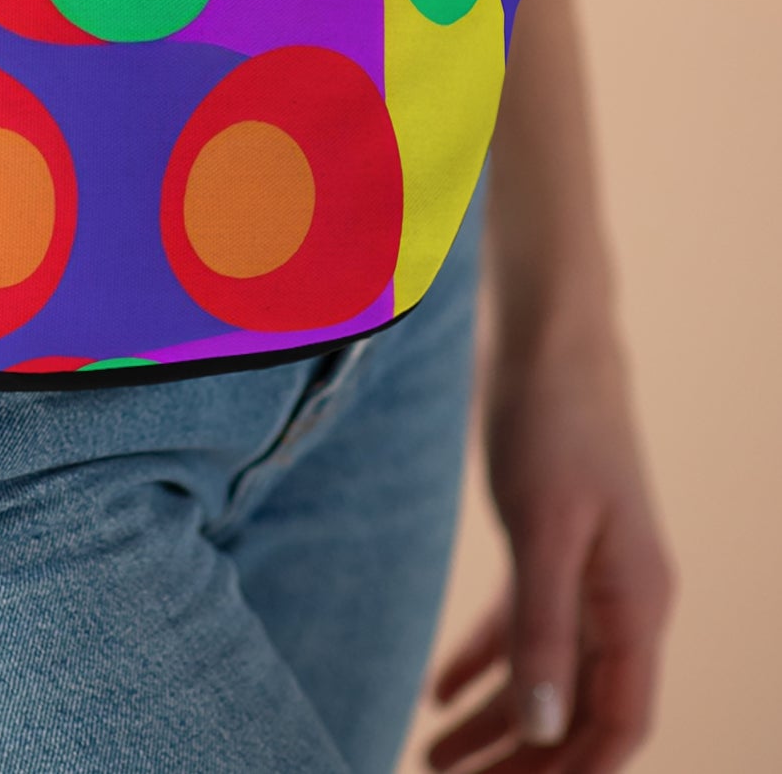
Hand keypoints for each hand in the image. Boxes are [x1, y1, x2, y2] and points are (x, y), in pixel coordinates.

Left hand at [425, 303, 675, 772]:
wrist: (548, 339)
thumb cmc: (553, 422)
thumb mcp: (544, 526)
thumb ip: (544, 626)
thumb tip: (545, 731)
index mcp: (637, 602)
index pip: (617, 723)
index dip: (569, 773)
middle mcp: (619, 596)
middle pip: (576, 709)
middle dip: (520, 759)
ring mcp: (586, 569)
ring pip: (545, 671)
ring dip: (493, 721)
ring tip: (430, 757)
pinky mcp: (549, 541)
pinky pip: (522, 624)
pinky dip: (484, 661)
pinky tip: (438, 691)